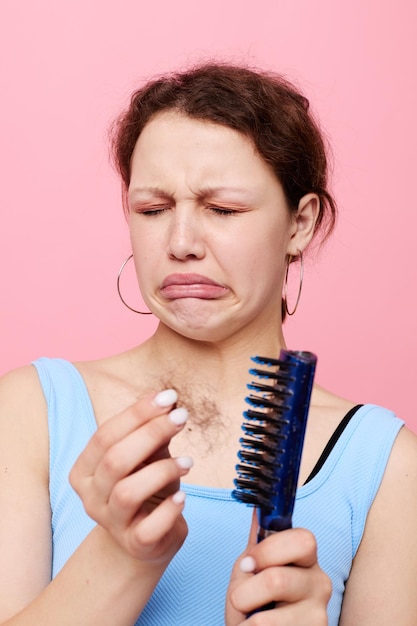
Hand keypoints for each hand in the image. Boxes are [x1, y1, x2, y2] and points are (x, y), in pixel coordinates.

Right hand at [69, 389, 191, 565]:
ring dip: (162, 471)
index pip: (105, 435)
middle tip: (182, 417)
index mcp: (86, 469)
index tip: (169, 396)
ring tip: (188, 462)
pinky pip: (147, 529)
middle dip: (151, 433)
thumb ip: (153, 434)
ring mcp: (110, 523)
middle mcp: (91, 497)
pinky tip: (183, 497)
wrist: (147, 539)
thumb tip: (169, 403)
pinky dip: (168, 510)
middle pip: (114, 460)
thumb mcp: (149, 458)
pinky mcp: (134, 545)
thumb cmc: (147, 489)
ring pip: (127, 492)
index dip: (137, 413)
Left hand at [225, 511, 330, 624]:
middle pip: (277, 580)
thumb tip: (258, 506)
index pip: (303, 540)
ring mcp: (318, 615)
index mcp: (306, 558)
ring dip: (244, 620)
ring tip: (250, 619)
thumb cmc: (256, 599)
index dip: (269, 551)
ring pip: (266, 618)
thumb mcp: (253, 567)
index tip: (248, 564)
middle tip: (242, 598)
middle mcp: (320, 583)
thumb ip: (257, 542)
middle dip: (247, 591)